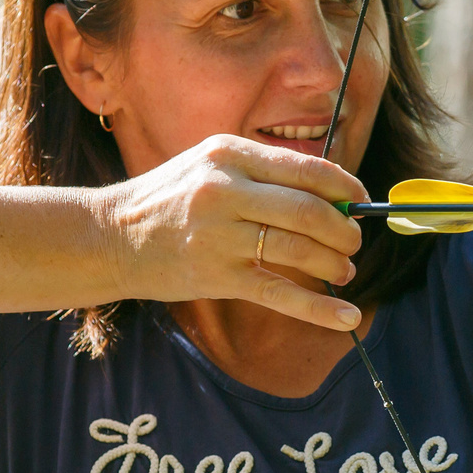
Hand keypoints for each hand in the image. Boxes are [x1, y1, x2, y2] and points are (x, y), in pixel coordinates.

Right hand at [98, 135, 367, 330]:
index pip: (306, 169)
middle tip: (354, 242)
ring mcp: (221, 235)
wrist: (111, 237)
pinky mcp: (217, 276)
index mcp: (229, 154)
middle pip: (309, 210)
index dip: (345, 188)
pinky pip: (280, 294)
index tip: (361, 202)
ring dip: (334, 263)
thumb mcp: (210, 164)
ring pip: (299, 250)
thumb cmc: (169, 199)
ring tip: (344, 270)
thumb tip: (333, 195)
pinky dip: (320, 309)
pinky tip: (347, 318)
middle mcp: (225, 190)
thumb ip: (264, 173)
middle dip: (344, 229)